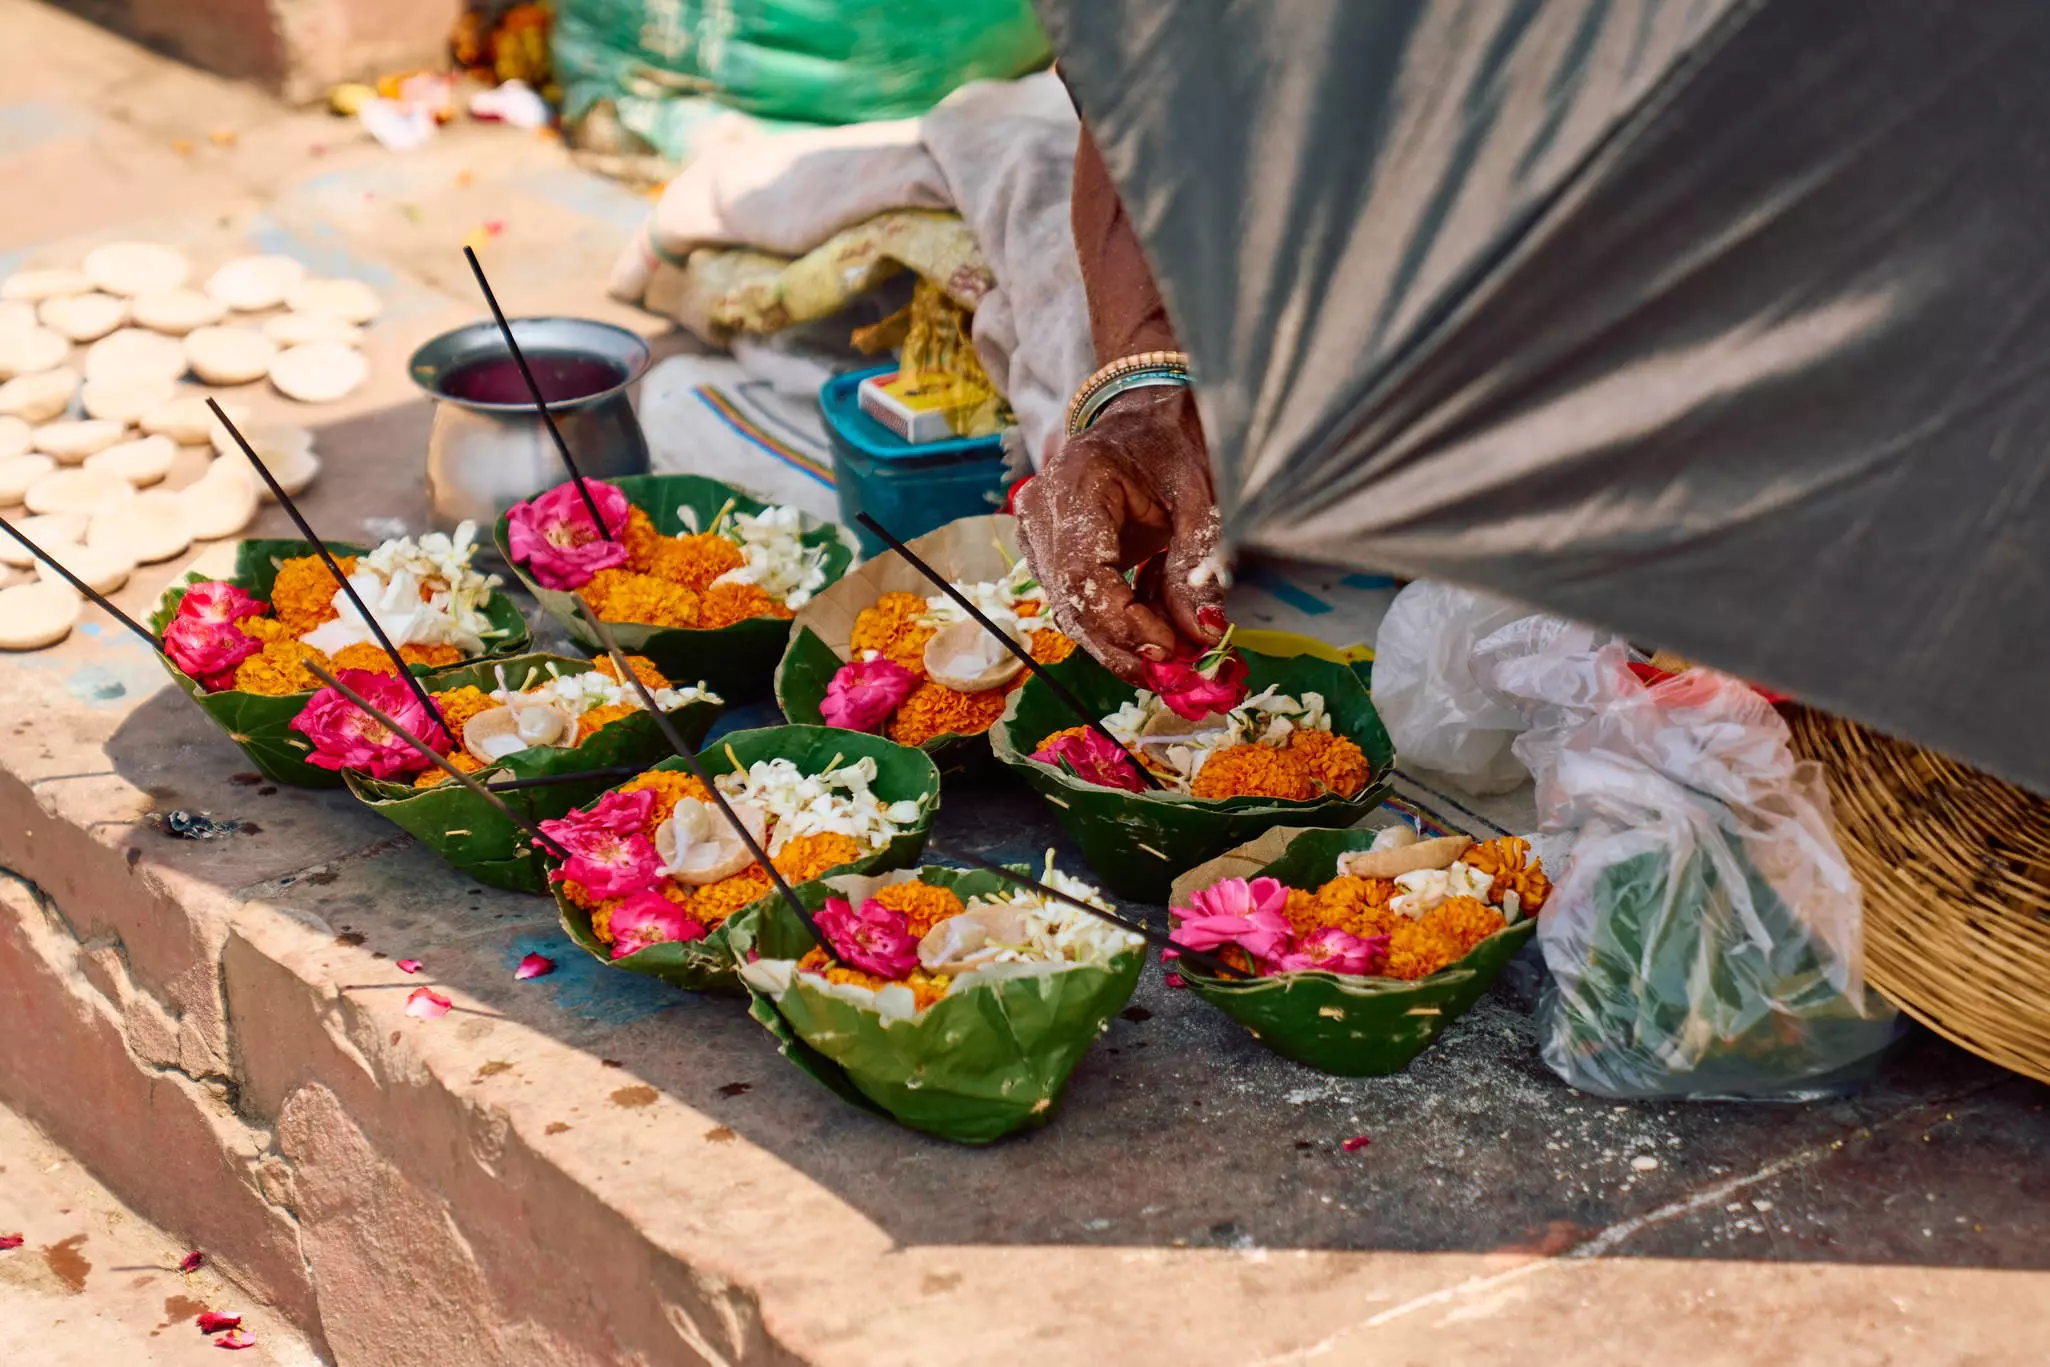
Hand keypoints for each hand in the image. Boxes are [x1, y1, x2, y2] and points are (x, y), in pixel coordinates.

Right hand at [1016, 385, 1226, 683]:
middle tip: (1175, 672)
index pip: (1083, 572)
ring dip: (1120, 643)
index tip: (1169, 650)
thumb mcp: (1200, 500)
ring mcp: (1035, 530)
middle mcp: (1041, 507)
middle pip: (1070, 601)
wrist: (1143, 419)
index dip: (1123, 622)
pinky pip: (1075, 601)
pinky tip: (1154, 630)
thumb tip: (1203, 634)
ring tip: (1173, 656)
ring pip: (1069, 610)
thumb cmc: (1174, 448)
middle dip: (1123, 646)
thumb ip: (1197, 566)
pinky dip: (1116, 624)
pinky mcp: (1044, 550)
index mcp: (1078, 481)